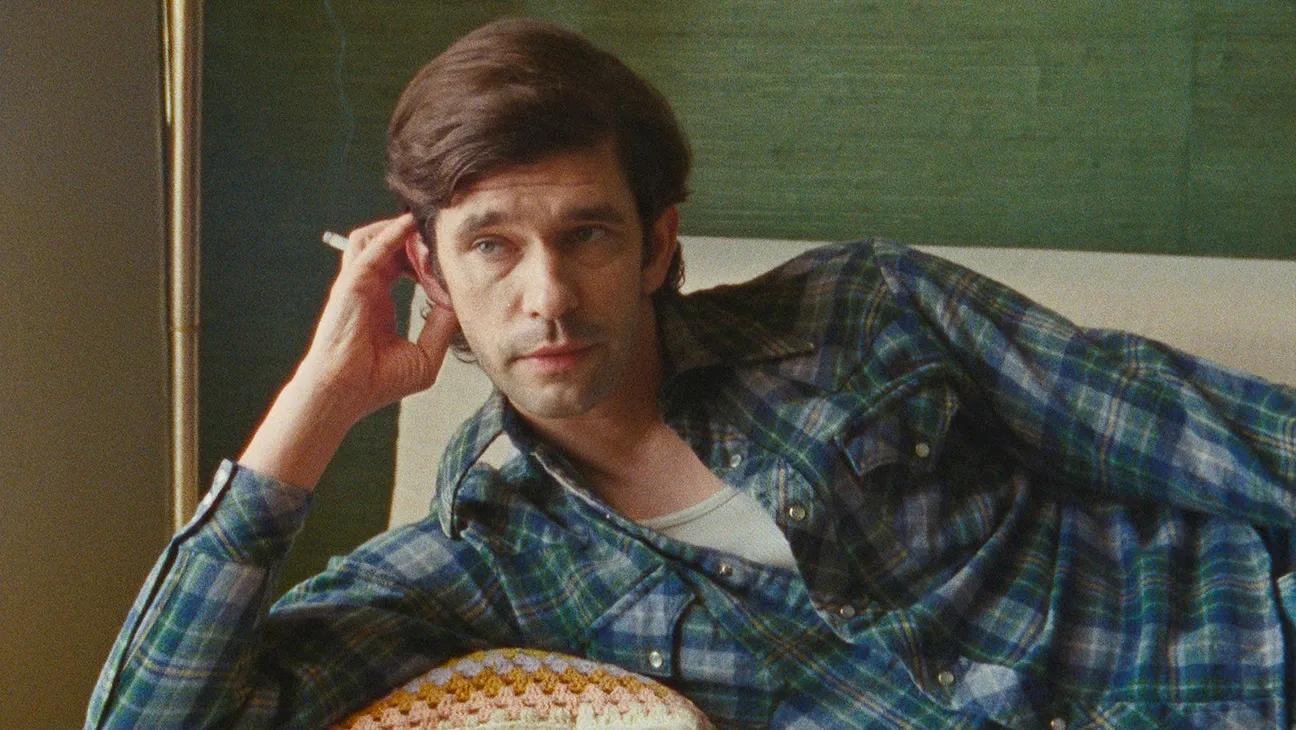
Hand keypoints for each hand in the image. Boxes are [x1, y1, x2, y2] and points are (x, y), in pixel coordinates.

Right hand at [295, 213, 457, 423]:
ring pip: (375, 236)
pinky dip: (392, 233)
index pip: (402, 264)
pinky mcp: (352, 281)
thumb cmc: (378, 381)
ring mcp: (357, 282)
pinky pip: (371, 246)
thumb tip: (459, 299)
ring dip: (403, 231)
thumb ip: (443, 326)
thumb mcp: (426, 355)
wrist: (345, 392)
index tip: (450, 267)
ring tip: (429, 237)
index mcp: (381, 301)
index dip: (427, 261)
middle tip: (443, 243)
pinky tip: (411, 226)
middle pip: (391, 245)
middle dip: (418, 241)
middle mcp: (368, 287)